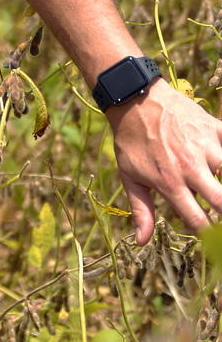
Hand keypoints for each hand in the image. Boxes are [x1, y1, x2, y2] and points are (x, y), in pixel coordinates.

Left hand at [109, 79, 221, 243]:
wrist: (135, 100)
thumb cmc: (131, 141)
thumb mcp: (129, 176)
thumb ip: (141, 210)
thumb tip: (142, 241)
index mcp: (170, 183)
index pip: (198, 219)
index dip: (209, 234)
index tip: (212, 238)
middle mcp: (190, 167)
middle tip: (219, 212)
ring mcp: (205, 146)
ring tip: (217, 186)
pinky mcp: (214, 128)